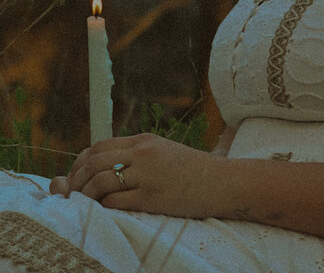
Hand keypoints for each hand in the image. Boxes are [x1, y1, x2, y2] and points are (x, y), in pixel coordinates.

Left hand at [54, 133, 218, 216]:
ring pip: (100, 182)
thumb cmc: (190, 170)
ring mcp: (147, 175)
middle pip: (94, 162)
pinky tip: (106, 211)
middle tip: (73, 195)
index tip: (76, 177)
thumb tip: (102, 165)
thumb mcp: (162, 151)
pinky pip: (114, 201)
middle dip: (76, 180)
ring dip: (86, 196)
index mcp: (144, 141)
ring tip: (85, 205)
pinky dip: (103, 208)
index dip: (80, 163)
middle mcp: (143, 154)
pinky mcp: (152, 197)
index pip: (99, 146)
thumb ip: (135, 154)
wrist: (220, 181)